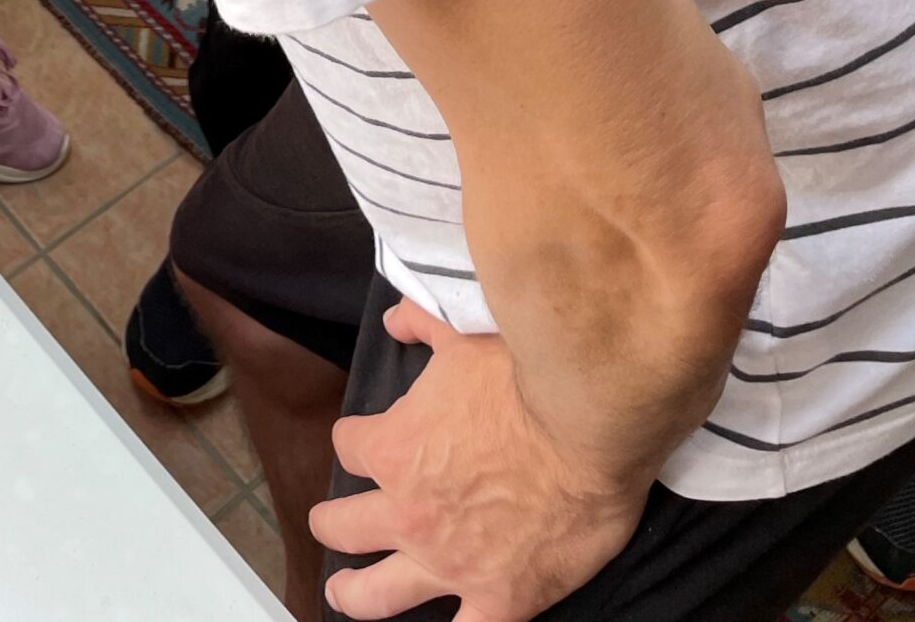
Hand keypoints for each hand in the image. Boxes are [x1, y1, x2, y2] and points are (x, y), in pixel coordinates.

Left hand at [310, 300, 644, 620]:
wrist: (586, 423)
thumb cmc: (525, 375)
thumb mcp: (463, 336)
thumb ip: (422, 325)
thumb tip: (394, 320)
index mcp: (395, 449)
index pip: (351, 447)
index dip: (357, 441)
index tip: (362, 441)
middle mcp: (409, 512)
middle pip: (346, 524)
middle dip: (332, 523)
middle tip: (328, 524)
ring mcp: (449, 563)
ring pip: (378, 593)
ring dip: (354, 593)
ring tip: (342, 593)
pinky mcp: (498, 599)